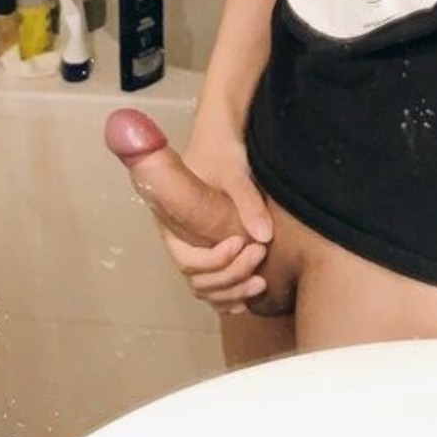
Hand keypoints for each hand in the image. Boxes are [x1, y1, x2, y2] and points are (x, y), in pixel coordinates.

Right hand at [105, 108, 286, 315]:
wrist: (224, 138)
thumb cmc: (221, 150)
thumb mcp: (235, 172)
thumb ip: (247, 203)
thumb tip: (263, 236)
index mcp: (173, 222)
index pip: (187, 259)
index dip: (214, 260)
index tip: (239, 243)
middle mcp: (180, 240)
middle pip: (197, 279)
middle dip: (228, 276)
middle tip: (258, 256)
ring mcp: (196, 248)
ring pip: (207, 288)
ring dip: (232, 292)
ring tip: (260, 282)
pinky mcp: (212, 251)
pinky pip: (215, 287)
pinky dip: (230, 297)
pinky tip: (248, 298)